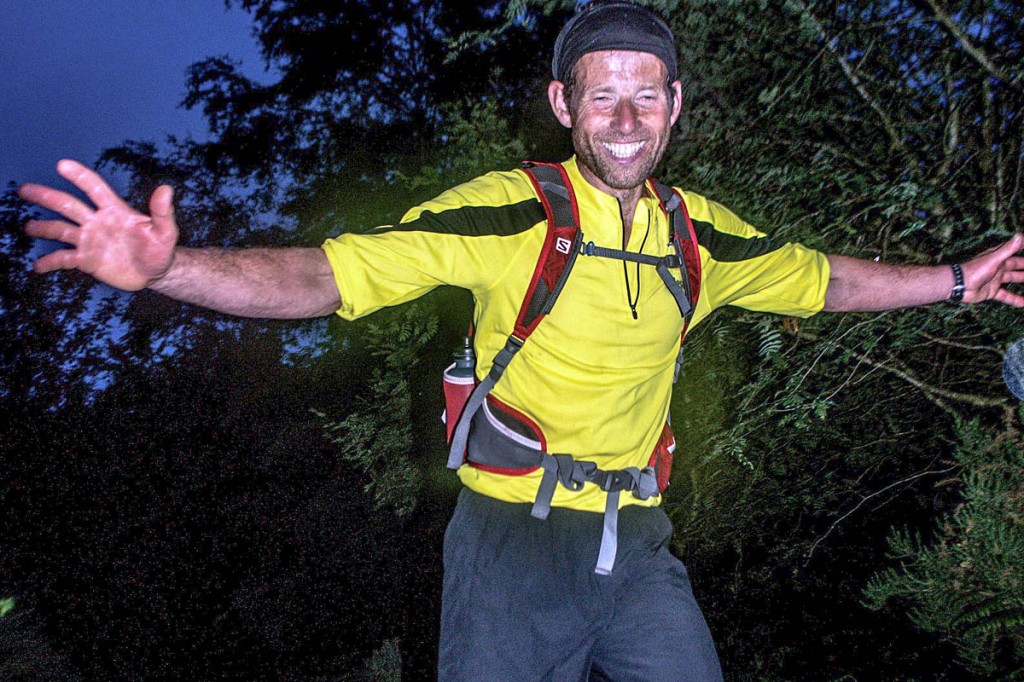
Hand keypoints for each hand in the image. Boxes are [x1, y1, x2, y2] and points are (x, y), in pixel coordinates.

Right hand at [18, 159, 177, 291]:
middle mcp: (97, 222)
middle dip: (47, 197)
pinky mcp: (86, 260)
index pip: (95, 188)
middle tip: (25, 190)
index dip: (79, 177)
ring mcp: (89, 240)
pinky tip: (38, 266)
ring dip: (43, 228)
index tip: (62, 165)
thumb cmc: (160, 249)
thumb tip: (166, 189)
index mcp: (115, 211)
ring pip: (60, 230)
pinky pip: (64, 259)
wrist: (155, 272)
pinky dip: (50, 262)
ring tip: (28, 227)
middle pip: (68, 206)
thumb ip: (162, 212)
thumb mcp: (165, 232)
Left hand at [961, 233, 1023, 306]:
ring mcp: (995, 280)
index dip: (1023, 248)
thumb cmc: (974, 270)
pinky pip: (1006, 296)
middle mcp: (998, 267)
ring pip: (1013, 279)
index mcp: (998, 257)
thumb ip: (1007, 249)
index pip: (1015, 251)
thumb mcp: (994, 259)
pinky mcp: (992, 291)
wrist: (958, 286)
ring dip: (1023, 280)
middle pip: (1017, 266)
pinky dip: (1016, 300)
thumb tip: (1020, 235)